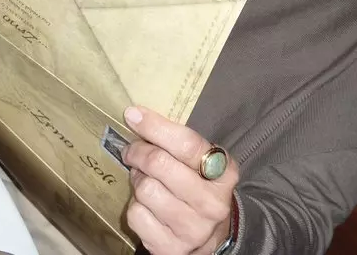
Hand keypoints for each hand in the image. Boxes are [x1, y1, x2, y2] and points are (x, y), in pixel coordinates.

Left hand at [122, 106, 238, 254]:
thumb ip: (178, 142)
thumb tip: (136, 116)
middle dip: (138, 152)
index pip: (186, 143)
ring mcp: (193, 228)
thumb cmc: (200, 187)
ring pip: (145, 189)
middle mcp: (212, 202)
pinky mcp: (171, 248)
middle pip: (160, 164)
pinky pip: (136, 215)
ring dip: (138, 180)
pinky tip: (147, 205)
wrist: (211, 236)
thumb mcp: (202, 162)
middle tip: (132, 151)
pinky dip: (135, 206)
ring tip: (144, 180)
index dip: (155, 127)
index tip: (133, 115)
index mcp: (224, 173)